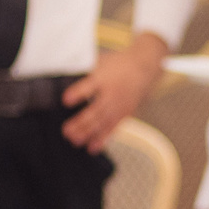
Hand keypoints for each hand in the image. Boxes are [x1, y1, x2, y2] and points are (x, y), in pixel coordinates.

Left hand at [62, 33, 167, 148]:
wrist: (144, 67)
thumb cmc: (119, 64)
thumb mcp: (101, 61)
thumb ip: (86, 72)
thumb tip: (64, 80)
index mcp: (104, 78)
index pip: (89, 86)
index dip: (78, 93)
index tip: (66, 100)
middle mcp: (112, 93)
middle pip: (95, 110)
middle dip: (80, 122)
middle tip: (66, 131)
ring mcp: (119, 105)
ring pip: (102, 122)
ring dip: (88, 133)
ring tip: (75, 141)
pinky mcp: (125, 113)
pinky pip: (112, 128)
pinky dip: (102, 138)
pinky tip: (92, 147)